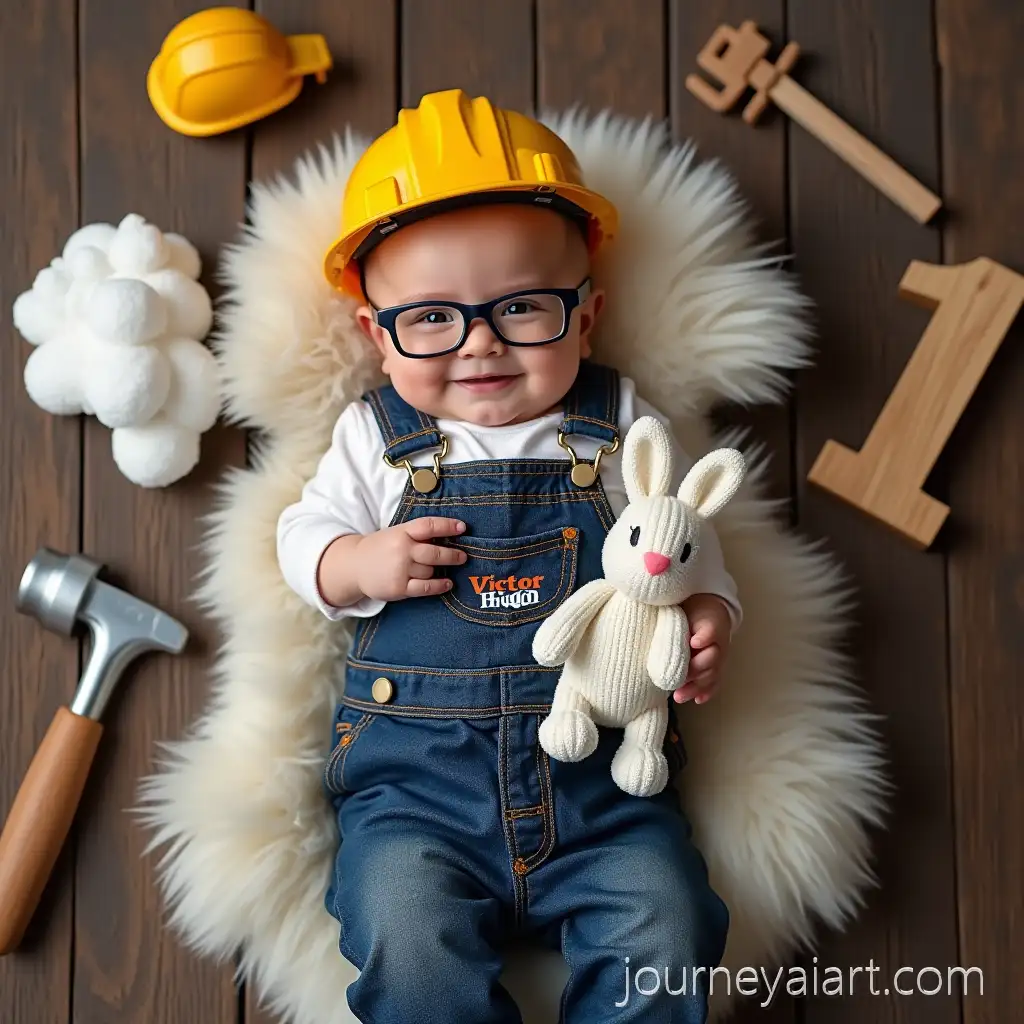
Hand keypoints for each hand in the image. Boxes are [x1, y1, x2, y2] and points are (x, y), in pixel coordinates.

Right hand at [319, 517, 467, 604]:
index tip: (462, 527)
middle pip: (434, 552)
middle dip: (452, 555)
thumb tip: (448, 536)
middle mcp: (401, 550)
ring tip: (442, 569)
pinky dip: (439, 586)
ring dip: (438, 570)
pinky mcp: (398, 588)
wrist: (353, 566)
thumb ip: (416, 534)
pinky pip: (425, 587)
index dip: (447, 526)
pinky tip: (448, 584)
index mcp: (401, 532)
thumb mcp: (395, 534)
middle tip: (463, 556)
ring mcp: (399, 569)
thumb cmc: (380, 548)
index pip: (428, 526)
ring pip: (430, 570)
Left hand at [673, 593, 730, 704]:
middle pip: (711, 658)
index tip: (694, 643)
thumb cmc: (691, 610)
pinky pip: (715, 682)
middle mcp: (718, 642)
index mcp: (710, 623)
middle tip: (676, 678)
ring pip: (711, 674)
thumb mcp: (682, 605)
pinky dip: (707, 692)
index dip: (704, 638)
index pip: (710, 631)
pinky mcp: (716, 667)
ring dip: (696, 687)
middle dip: (694, 670)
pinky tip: (698, 700)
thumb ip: (673, 613)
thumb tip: (651, 610)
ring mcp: (719, 657)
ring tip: (678, 696)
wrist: (709, 612)